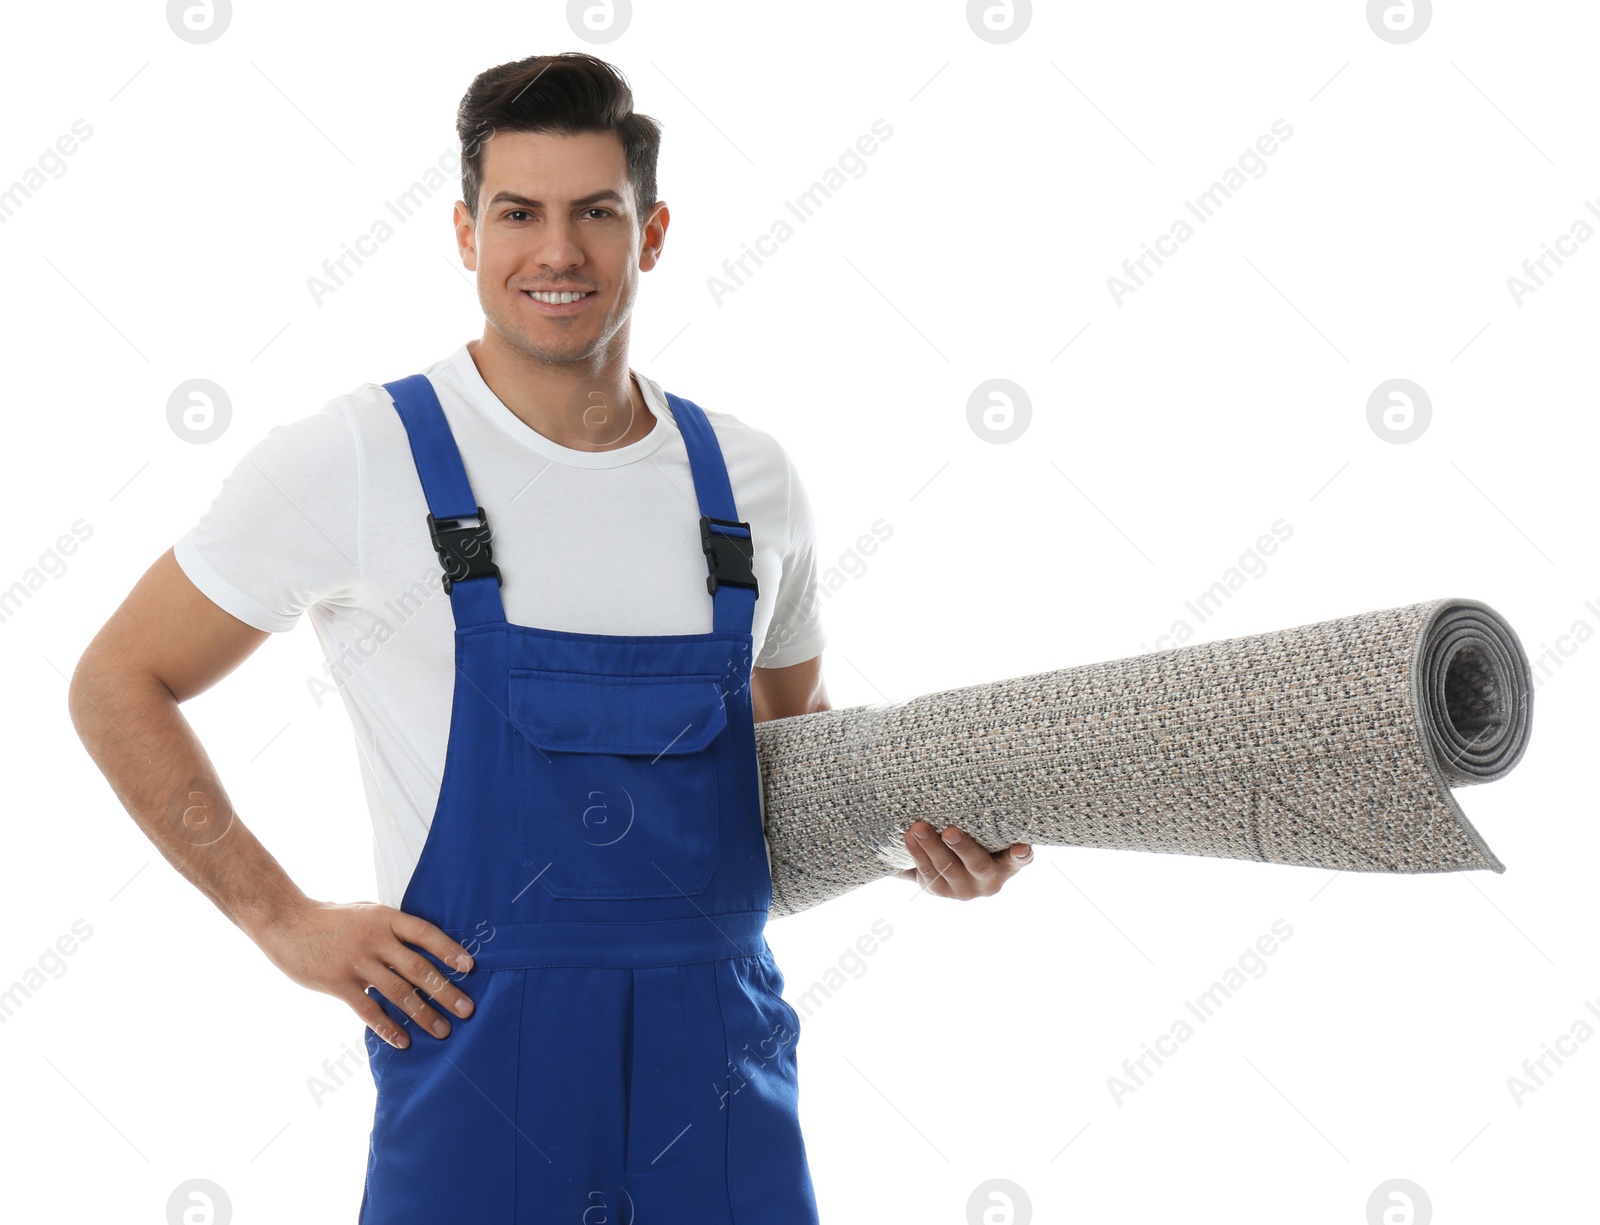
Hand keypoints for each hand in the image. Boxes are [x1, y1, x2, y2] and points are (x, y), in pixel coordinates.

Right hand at [251, 899, 476, 1048]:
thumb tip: (426, 947)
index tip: (470, 967)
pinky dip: (388, 1027)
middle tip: (467, 1010)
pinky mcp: (338, 984)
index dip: (449, 950)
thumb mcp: (368, 912)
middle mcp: (375, 940)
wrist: (287, 922)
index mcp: (386, 918)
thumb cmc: (333, 918)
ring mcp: (357, 962)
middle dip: (446, 991)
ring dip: (424, 1014)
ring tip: (443, 1031)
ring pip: (398, 993)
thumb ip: (393, 928)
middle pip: (418, 968)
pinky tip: (403, 1041)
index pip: (426, 934)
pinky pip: (368, 1010)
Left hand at [894, 821, 1033, 898]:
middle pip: (977, 865)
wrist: (950, 866)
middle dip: (963, 848)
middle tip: (950, 832)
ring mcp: (964, 889)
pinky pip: (928, 873)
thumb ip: (990, 822)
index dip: (1020, 855)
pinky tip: (909, 839)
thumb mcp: (987, 835)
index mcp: (1007, 865)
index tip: (1021, 847)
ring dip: (931, 847)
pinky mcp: (940, 890)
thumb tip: (989, 783)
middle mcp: (989, 881)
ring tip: (918, 828)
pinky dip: (918, 855)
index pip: (1018, 860)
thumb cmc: (976, 838)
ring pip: (946, 869)